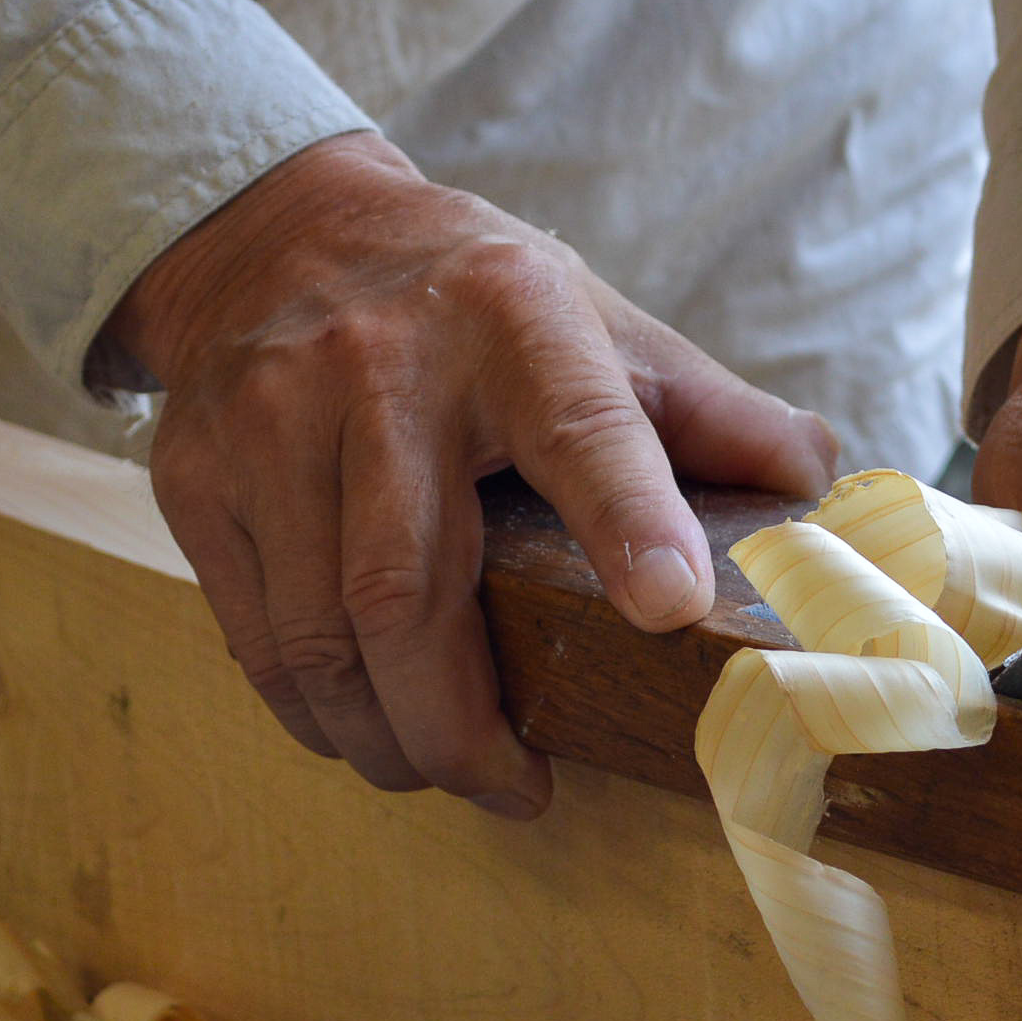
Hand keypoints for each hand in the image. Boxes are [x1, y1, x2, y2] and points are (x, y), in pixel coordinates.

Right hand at [111, 132, 837, 817]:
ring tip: (440, 770)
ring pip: (320, 632)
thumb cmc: (475, 302)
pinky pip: (253, 632)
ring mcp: (272, 420)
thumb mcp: (604, 322)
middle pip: (409, 587)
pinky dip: (310, 708)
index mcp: (516, 320)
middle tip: (515, 789)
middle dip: (459, 726)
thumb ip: (715, 413)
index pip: (584, 425)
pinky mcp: (195, 473)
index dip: (630, 519)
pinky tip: (360, 727)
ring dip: (384, 738)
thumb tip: (825, 494)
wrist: (281, 231)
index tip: (670, 608)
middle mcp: (381, 365)